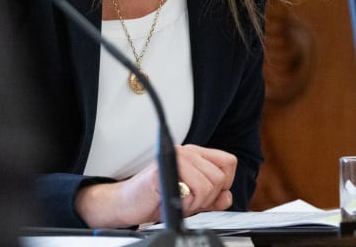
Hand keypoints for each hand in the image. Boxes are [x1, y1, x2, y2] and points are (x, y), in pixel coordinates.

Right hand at [74, 144, 236, 228]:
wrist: (127, 204)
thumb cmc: (156, 199)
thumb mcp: (192, 200)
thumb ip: (212, 198)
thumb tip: (227, 196)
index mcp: (194, 154)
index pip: (228, 162)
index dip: (224, 183)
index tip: (208, 194)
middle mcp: (186, 151)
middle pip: (221, 176)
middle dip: (209, 198)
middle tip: (188, 200)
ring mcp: (176, 157)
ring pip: (210, 184)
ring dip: (197, 202)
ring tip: (179, 200)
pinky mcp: (166, 168)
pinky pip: (194, 189)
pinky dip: (187, 203)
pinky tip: (173, 199)